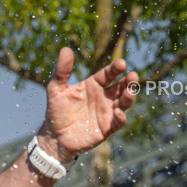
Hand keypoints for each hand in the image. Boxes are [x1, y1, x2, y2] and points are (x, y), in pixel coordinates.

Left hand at [37, 47, 138, 162]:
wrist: (54, 137)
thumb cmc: (56, 111)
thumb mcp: (56, 89)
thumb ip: (62, 71)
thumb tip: (65, 49)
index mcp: (93, 85)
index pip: (108, 74)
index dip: (115, 69)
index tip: (121, 64)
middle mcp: (103, 97)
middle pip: (121, 86)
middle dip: (129, 81)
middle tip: (132, 76)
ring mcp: (107, 112)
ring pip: (124, 102)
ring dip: (129, 96)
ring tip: (129, 91)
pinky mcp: (107, 128)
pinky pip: (119, 122)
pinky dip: (121, 117)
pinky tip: (117, 112)